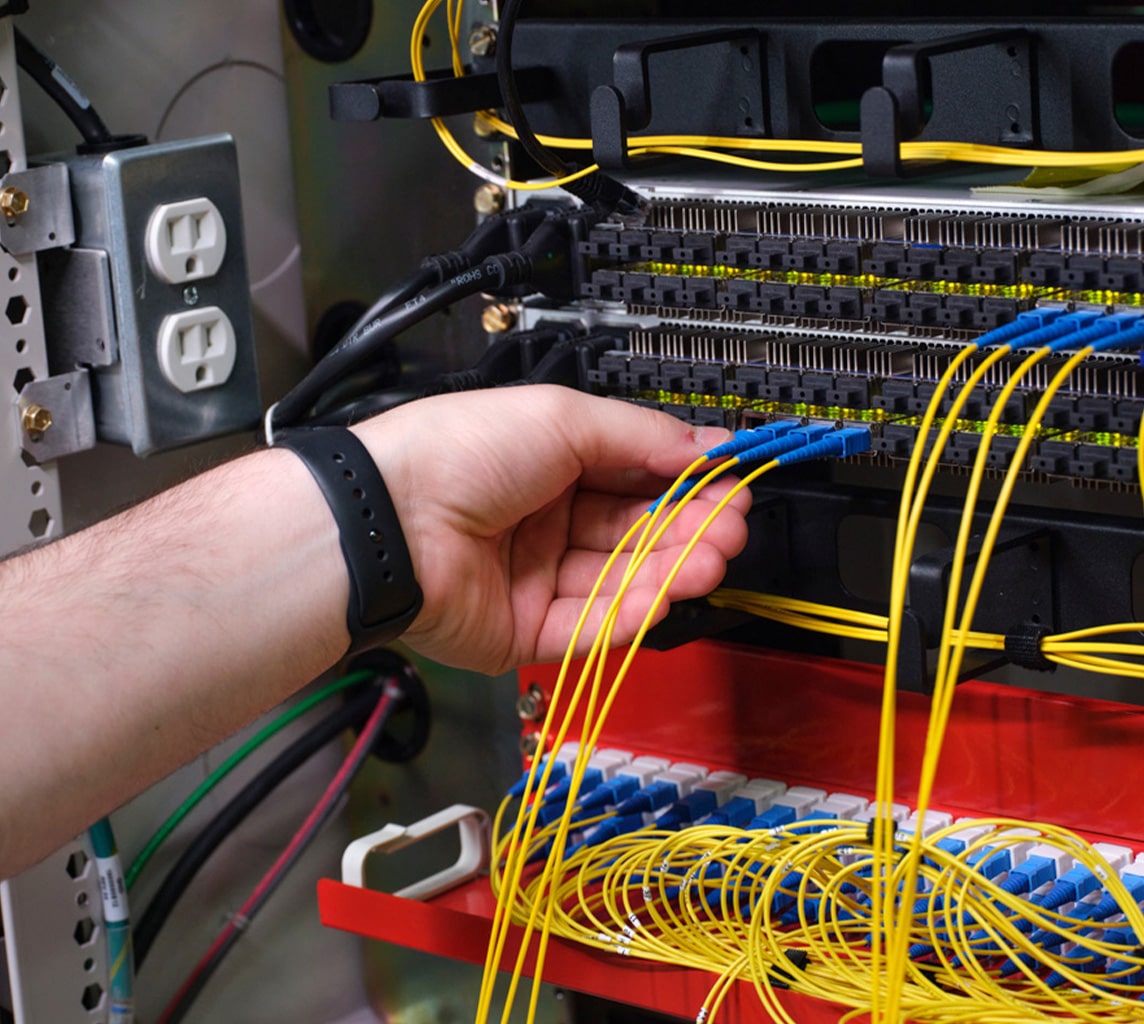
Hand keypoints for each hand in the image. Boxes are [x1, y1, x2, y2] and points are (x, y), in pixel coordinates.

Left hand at [353, 386, 749, 674]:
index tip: (728, 485)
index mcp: (548, 465)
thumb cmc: (458, 451)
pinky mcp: (526, 633)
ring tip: (713, 557)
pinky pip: (591, 628)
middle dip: (688, 530)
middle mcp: (545, 522)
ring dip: (671, 571)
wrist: (392, 517)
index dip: (684, 484)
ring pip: (621, 583)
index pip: (634, 479)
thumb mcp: (562, 418)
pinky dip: (632, 612)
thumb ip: (641, 436)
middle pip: (635, 534)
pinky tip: (666, 592)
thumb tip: (707, 443)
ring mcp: (536, 580)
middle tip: (732, 526)